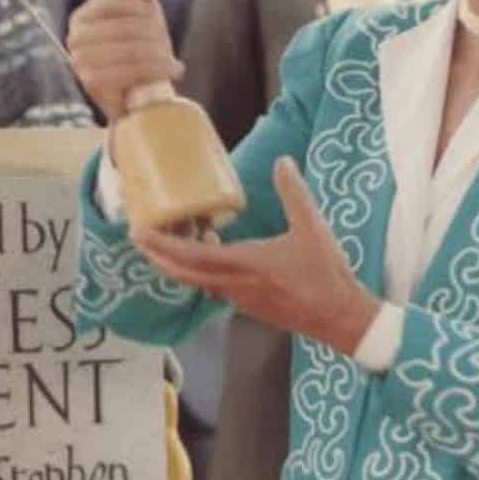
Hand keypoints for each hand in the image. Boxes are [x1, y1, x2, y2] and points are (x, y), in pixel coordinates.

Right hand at [65, 0, 181, 122]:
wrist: (140, 95)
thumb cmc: (145, 50)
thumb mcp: (147, 14)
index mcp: (89, 8)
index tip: (146, 2)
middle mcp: (77, 28)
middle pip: (117, 6)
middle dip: (148, 22)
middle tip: (165, 40)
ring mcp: (79, 54)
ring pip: (123, 40)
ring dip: (155, 50)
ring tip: (170, 59)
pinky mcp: (89, 79)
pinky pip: (124, 68)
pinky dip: (153, 69)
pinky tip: (170, 69)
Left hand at [131, 157, 380, 356]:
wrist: (339, 317)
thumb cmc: (325, 274)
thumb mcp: (312, 228)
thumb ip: (294, 193)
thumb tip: (283, 162)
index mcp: (244, 265)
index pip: (191, 256)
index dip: (161, 245)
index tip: (139, 233)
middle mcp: (234, 285)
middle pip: (182, 272)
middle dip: (157, 254)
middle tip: (140, 235)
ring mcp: (239, 298)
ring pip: (197, 279)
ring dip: (180, 260)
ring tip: (176, 234)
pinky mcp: (248, 305)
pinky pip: (213, 285)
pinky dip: (202, 268)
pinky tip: (212, 248)